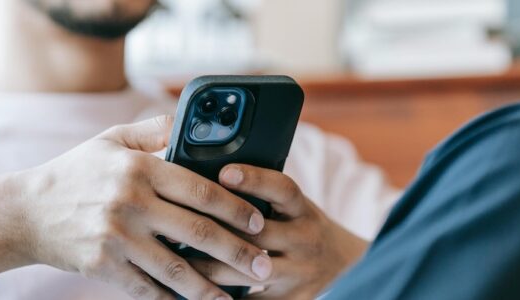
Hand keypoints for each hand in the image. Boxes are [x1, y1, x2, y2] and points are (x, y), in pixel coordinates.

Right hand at [11, 116, 272, 299]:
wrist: (25, 212)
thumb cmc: (75, 172)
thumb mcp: (111, 141)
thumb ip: (153, 130)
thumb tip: (192, 122)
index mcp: (140, 168)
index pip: (201, 189)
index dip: (237, 208)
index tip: (259, 222)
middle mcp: (130, 202)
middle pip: (198, 232)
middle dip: (238, 252)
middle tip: (265, 266)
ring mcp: (116, 237)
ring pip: (177, 268)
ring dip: (211, 287)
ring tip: (235, 297)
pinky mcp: (102, 266)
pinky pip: (147, 288)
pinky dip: (172, 299)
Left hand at [189, 164, 368, 298]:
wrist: (346, 267)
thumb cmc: (302, 228)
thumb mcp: (293, 207)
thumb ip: (262, 197)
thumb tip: (209, 177)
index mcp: (303, 210)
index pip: (282, 189)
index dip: (254, 179)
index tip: (224, 172)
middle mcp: (305, 239)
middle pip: (256, 234)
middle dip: (213, 232)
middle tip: (173, 228)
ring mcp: (300, 274)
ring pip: (246, 272)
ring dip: (207, 268)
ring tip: (175, 261)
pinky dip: (223, 299)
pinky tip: (197, 292)